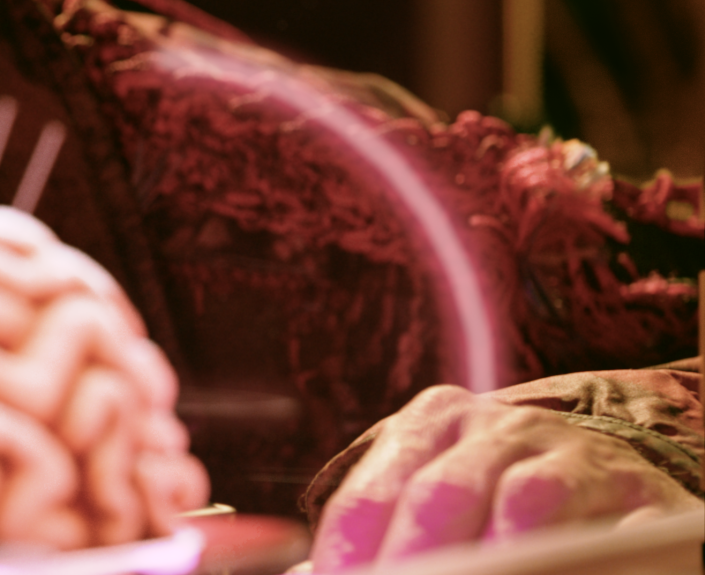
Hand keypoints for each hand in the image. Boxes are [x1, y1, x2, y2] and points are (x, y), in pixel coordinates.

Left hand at [311, 384, 701, 570]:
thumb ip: (377, 529)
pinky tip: (547, 571)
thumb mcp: (429, 494)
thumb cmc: (491, 488)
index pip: (371, 493)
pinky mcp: (629, 489)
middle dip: (415, 558)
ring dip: (494, 556)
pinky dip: (569, 555)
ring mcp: (567, 451)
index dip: (351, 553)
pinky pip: (597, 526)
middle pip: (439, 495)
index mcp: (432, 421)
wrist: (599, 464)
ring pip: (522, 503)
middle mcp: (498, 426)